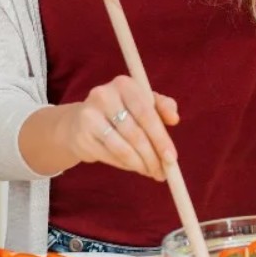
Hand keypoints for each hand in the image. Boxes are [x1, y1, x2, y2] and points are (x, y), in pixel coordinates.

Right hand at [63, 75, 180, 180]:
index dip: (161, 137)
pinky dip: (126, 165)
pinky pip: (110, 156)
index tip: (172, 158)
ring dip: (141, 165)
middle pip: (135, 133)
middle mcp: (104, 96)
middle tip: (163, 172)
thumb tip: (175, 118)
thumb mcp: (143, 102)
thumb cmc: (121, 111)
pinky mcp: (82, 137)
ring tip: (151, 172)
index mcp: (124, 84)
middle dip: (153, 156)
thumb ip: (162, 106)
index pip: (146, 113)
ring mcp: (89, 116)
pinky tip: (135, 167)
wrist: (80, 121)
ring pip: (123, 148)